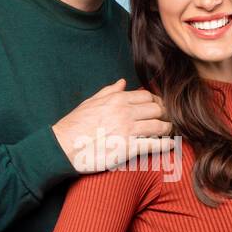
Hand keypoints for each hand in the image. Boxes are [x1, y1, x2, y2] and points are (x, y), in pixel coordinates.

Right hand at [52, 78, 172, 172]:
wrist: (63, 147)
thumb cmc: (74, 126)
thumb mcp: (90, 103)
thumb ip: (108, 92)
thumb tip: (122, 82)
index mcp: (117, 100)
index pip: (147, 96)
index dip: (156, 102)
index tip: (158, 109)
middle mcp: (125, 112)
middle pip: (158, 109)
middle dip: (165, 114)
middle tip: (167, 120)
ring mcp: (128, 130)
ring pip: (160, 125)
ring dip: (167, 129)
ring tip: (169, 132)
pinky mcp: (129, 149)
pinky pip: (154, 145)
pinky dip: (165, 145)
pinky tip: (169, 145)